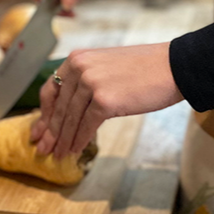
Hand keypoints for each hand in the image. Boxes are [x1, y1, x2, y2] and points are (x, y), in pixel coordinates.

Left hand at [30, 43, 183, 157]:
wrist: (174, 67)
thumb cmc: (147, 68)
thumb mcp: (108, 65)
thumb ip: (88, 80)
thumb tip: (73, 108)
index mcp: (79, 59)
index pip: (52, 89)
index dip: (45, 113)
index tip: (39, 129)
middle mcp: (80, 68)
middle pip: (60, 108)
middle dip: (50, 132)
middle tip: (43, 149)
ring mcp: (91, 84)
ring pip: (70, 119)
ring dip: (63, 140)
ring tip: (58, 154)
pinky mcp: (104, 101)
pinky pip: (86, 126)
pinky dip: (79, 140)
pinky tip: (75, 150)